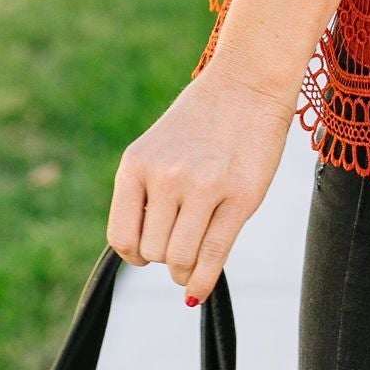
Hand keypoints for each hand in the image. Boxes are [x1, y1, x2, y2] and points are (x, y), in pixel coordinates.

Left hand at [107, 65, 296, 303]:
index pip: (121, 237)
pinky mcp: (240, 197)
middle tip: (181, 245)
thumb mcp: (159, 148)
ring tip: (192, 260)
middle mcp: (165, 177)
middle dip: (164, 258)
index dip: (134, 254)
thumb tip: (144, 254)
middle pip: (152, 253)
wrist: (248, 82)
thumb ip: (146, 193)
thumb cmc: (203, 120)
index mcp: (137, 164)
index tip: (148, 251)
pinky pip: (214, 255)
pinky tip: (199, 288)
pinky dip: (203, 280)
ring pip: (179, 259)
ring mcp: (203, 188)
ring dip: (183, 269)